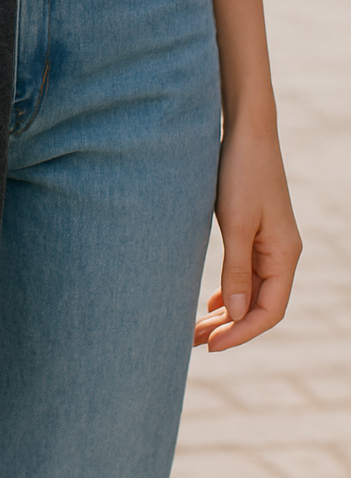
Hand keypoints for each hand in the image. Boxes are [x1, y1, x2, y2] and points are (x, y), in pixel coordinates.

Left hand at [194, 121, 301, 350]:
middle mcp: (281, 253)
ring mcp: (269, 243)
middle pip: (257, 305)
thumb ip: (235, 269)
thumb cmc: (241, 173)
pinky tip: (209, 303)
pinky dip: (227, 290)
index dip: (241, 333)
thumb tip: (233, 314)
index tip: (211, 346)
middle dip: (228, 328)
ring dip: (225, 312)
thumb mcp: (236, 223)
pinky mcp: (255, 230)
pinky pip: (245, 272)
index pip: (268, 311)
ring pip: (248, 290)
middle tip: (192, 343)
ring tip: (195, 329)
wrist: (247, 131)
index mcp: (284, 255)